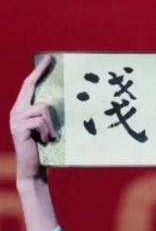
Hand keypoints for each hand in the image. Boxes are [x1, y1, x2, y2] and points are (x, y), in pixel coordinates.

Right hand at [10, 55, 55, 182]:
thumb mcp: (46, 130)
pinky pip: (41, 120)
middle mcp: (16, 111)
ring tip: (50, 137)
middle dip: (40, 72)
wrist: (33, 170)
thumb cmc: (44, 151)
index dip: (38, 72)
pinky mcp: (20, 127)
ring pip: (43, 108)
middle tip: (51, 59)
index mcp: (22, 110)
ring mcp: (16, 118)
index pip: (29, 86)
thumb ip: (47, 117)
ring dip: (51, 124)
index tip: (48, 59)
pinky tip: (46, 140)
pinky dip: (47, 131)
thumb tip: (64, 103)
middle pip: (30, 87)